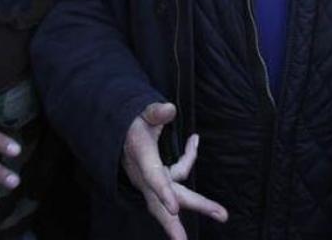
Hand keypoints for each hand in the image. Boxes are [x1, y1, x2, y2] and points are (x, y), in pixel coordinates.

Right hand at [122, 102, 226, 239]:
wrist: (117, 135)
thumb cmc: (133, 124)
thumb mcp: (142, 113)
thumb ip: (155, 112)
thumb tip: (170, 109)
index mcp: (141, 158)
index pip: (153, 177)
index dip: (163, 193)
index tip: (174, 209)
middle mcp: (145, 175)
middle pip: (167, 198)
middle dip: (185, 214)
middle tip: (211, 223)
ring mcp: (151, 182)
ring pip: (171, 200)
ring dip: (189, 212)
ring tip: (214, 219)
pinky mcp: (157, 183)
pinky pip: (177, 177)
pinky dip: (187, 160)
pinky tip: (193, 141)